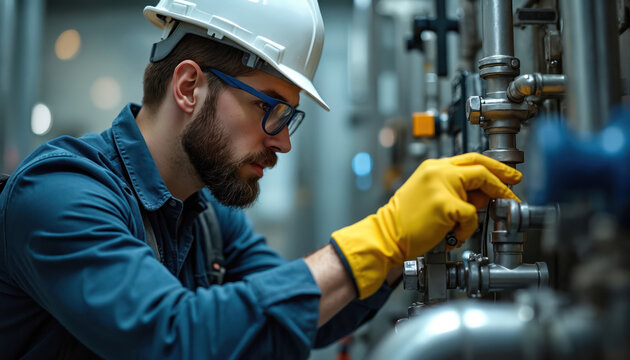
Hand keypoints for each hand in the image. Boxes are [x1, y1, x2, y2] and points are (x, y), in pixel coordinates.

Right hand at [331, 153, 521, 298]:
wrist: (386, 235)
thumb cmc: (405, 221)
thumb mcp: (431, 196)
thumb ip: (456, 190)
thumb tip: (485, 194)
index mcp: (433, 167)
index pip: (471, 159)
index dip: (494, 167)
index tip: (508, 175)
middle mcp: (437, 171)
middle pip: (480, 167)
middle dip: (503, 178)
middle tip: (514, 189)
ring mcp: (441, 185)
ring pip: (479, 193)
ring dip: (479, 211)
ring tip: (466, 225)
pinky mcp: (444, 204)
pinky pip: (471, 216)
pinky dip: (466, 229)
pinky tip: (453, 235)